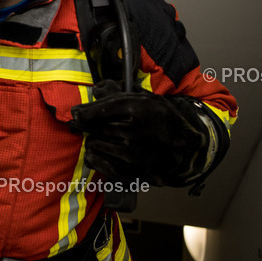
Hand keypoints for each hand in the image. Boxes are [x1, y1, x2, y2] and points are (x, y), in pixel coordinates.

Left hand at [71, 80, 207, 186]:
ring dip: (93, 141)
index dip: (86, 112)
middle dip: (91, 126)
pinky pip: (101, 165)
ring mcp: (135, 153)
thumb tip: (95, 90)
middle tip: (93, 127)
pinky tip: (96, 153)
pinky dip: (95, 158)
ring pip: (97, 144)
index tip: (76, 113)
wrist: (185, 146)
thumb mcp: (146, 98)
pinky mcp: (133, 171)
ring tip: (99, 139)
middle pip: (98, 127)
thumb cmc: (161, 119)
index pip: (103, 108)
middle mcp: (137, 131)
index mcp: (141, 108)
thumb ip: (119, 94)